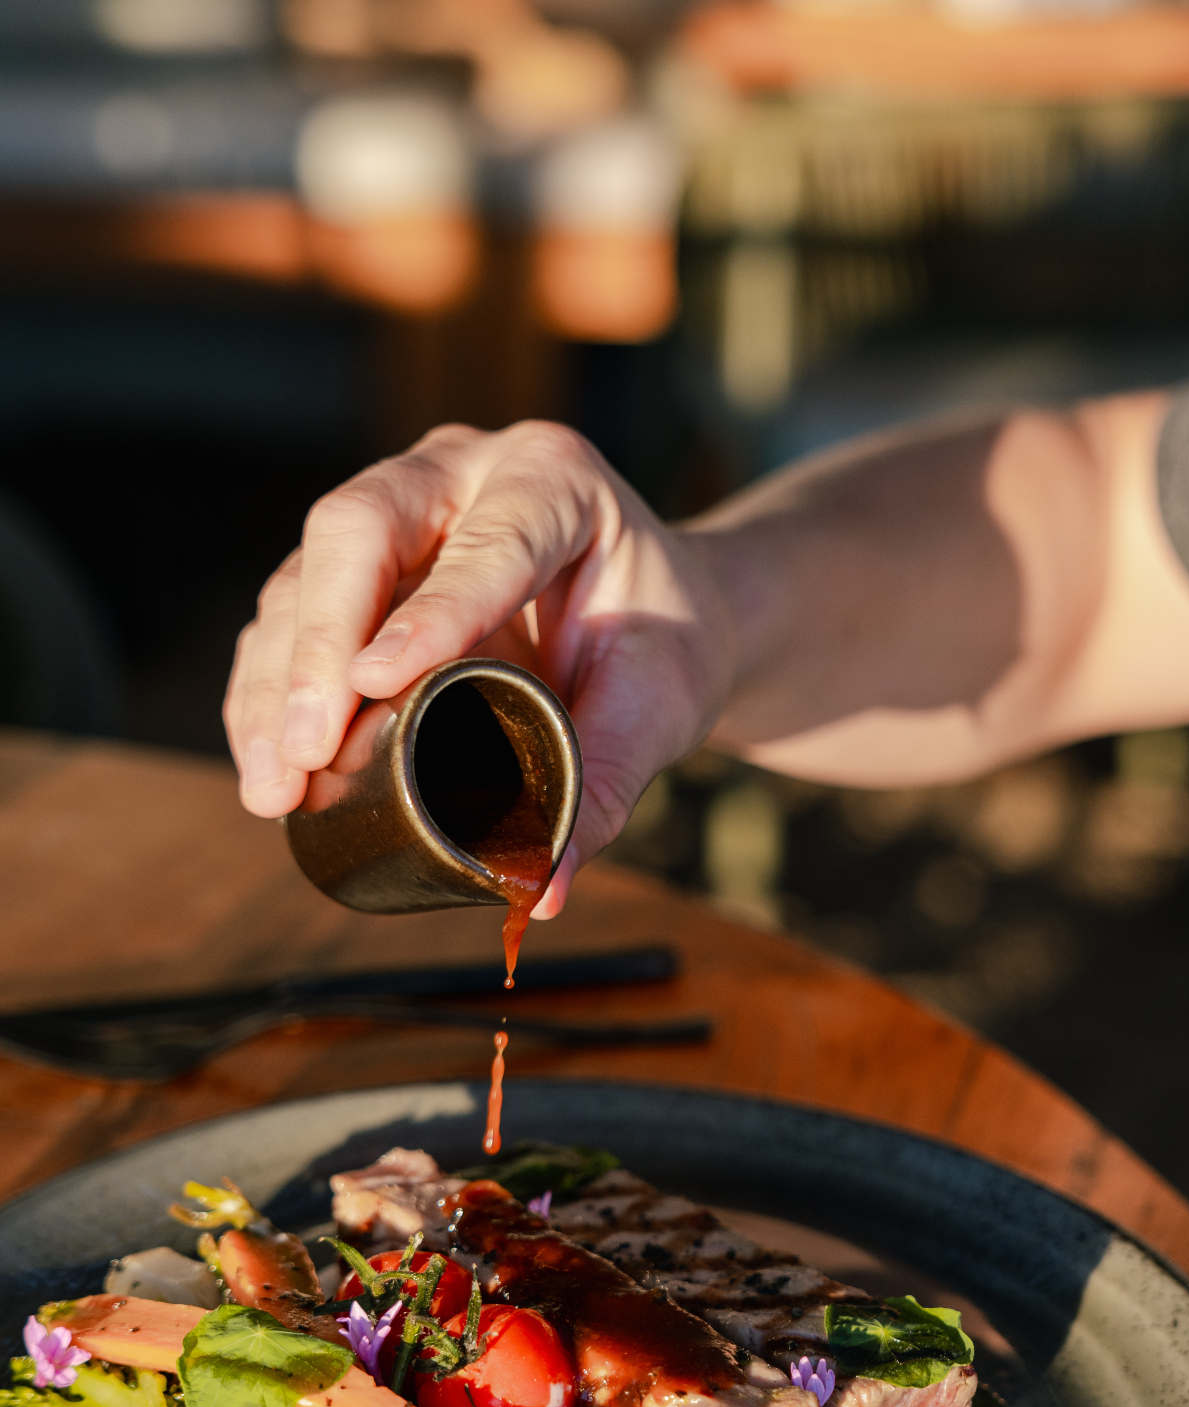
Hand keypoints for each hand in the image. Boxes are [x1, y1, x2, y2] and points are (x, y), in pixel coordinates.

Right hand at [224, 421, 740, 914]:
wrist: (657, 609)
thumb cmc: (662, 639)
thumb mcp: (659, 703)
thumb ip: (608, 785)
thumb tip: (540, 890)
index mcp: (553, 478)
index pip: (489, 538)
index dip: (429, 609)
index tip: (375, 683)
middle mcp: (460, 473)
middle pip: (357, 530)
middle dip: (319, 644)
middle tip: (307, 748)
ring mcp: (397, 511)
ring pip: (304, 574)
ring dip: (276, 683)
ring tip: (275, 785)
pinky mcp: (356, 568)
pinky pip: (291, 615)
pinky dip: (269, 692)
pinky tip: (266, 765)